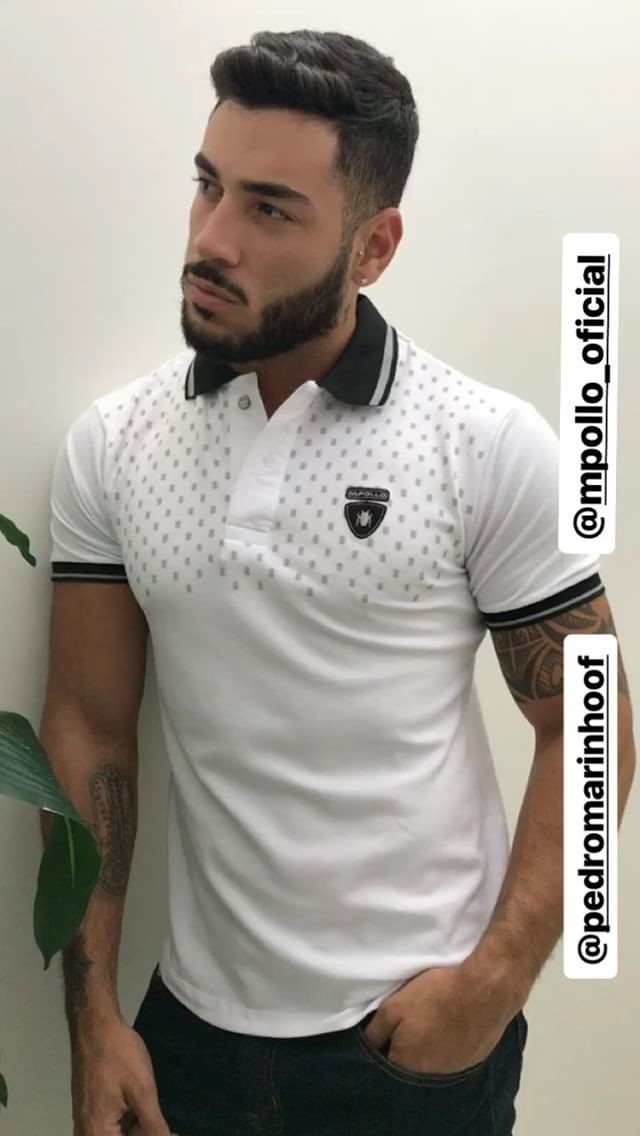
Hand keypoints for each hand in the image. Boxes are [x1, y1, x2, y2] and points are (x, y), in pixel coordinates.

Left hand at [362, 960, 519, 1075]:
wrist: (484, 990)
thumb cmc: (434, 995)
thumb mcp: (393, 1007)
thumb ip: (375, 1031)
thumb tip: (367, 1048)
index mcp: (407, 1064)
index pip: (385, 1066)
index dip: (383, 1048)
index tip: (387, 1033)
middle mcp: (430, 1075)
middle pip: (410, 1067)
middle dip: (407, 1050)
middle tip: (410, 1027)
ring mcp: (455, 1070)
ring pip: (433, 1064)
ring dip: (429, 1050)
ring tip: (432, 1026)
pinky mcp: (474, 1061)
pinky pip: (454, 1059)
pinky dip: (450, 1047)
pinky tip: (452, 1029)